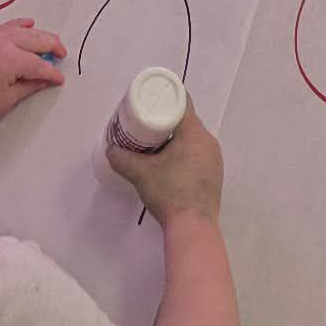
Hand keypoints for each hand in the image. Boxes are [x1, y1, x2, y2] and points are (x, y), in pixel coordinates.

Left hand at [0, 19, 66, 121]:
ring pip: (25, 30)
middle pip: (37, 40)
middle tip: (61, 55)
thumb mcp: (7, 99)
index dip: (51, 73)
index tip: (59, 79)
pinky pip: (9, 26)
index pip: (39, 64)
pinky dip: (21, 25)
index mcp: (11, 60)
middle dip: (52, 47)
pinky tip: (30, 24)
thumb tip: (46, 79)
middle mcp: (5, 43)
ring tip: (51, 42)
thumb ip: (29, 86)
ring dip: (39, 35)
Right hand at [108, 104, 223, 223]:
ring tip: (156, 147)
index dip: (165, 97)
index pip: (182, 102)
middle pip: (187, 121)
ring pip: (193, 139)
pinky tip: (171, 166)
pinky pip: (199, 155)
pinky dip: (185, 154)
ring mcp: (214, 159)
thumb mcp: (141, 174)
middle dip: (167, 121)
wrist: (193, 227)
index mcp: (194, 132)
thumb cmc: (169, 192)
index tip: (150, 101)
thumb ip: (123, 159)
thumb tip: (110, 150)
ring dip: (176, 140)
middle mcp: (209, 141)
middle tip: (147, 126)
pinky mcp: (214, 175)